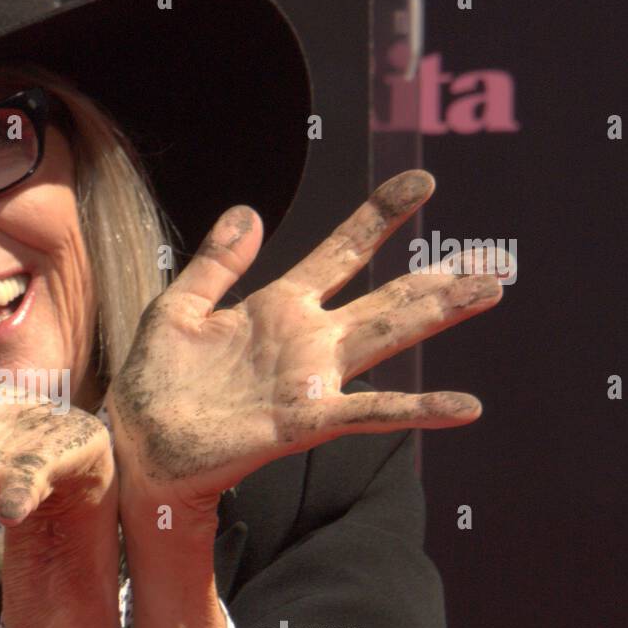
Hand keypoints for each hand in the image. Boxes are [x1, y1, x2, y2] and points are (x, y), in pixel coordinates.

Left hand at [106, 170, 508, 514]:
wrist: (135, 444)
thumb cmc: (153, 383)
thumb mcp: (179, 306)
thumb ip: (217, 262)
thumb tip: (250, 210)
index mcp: (276, 307)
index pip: (339, 252)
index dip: (378, 217)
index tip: (420, 183)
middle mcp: (304, 341)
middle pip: (383, 298)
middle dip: (436, 278)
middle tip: (493, 260)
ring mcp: (309, 380)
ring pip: (386, 337)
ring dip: (438, 314)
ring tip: (490, 291)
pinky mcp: (302, 420)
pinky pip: (370, 412)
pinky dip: (418, 408)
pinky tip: (465, 406)